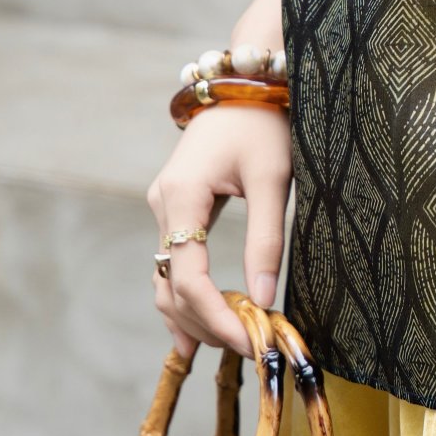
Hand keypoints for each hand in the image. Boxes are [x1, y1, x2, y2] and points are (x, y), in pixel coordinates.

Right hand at [147, 104, 291, 361]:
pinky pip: (172, 264)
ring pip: (166, 279)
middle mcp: (162, 205)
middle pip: (171, 286)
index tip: (248, 342)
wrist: (245, 85)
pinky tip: (199, 331)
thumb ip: (266, 240)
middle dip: (207, 323)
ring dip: (194, 315)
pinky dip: (186, 297)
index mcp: (182, 197)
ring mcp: (163, 207)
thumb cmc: (264, 125)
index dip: (215, 316)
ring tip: (229, 348)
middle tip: (250, 350)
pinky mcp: (174, 208)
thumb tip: (263, 299)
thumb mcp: (272, 180)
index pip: (188, 277)